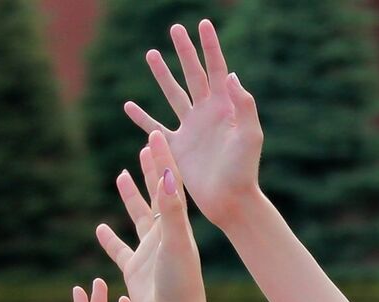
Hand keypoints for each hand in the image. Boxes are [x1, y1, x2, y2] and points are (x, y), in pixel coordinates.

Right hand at [94, 131, 205, 301]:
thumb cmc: (182, 284)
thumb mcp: (177, 243)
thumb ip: (172, 210)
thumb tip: (168, 175)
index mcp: (176, 224)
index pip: (169, 184)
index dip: (162, 159)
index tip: (155, 134)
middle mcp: (164, 234)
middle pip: (156, 193)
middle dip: (151, 169)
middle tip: (145, 143)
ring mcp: (149, 251)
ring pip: (137, 216)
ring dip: (131, 195)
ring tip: (120, 174)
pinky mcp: (135, 269)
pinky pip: (119, 249)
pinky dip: (109, 239)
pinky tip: (99, 228)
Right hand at [125, 20, 262, 225]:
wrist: (231, 200)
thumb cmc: (245, 170)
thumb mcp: (250, 135)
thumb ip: (243, 104)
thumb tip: (230, 74)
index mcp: (225, 107)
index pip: (217, 69)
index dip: (210, 46)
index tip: (203, 23)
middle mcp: (207, 113)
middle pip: (193, 74)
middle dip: (185, 52)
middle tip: (175, 29)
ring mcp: (190, 128)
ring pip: (173, 94)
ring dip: (162, 74)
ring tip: (150, 53)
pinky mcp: (177, 146)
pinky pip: (155, 127)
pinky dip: (141, 117)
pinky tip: (128, 105)